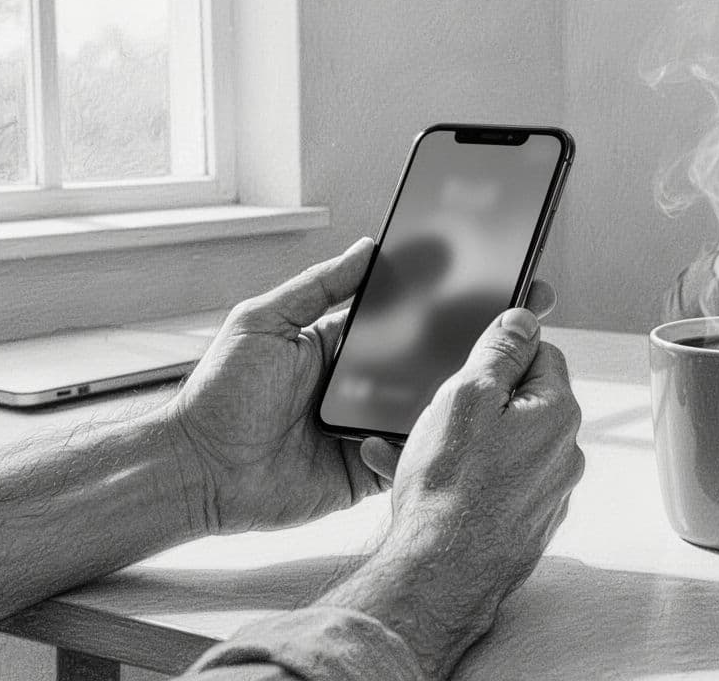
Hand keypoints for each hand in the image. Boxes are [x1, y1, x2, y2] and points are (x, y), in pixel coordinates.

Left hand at [164, 236, 562, 534]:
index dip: (444, 296)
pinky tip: (467, 422)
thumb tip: (367, 247)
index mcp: (339, 342)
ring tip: (506, 367)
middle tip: (521, 317)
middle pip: (427, 357)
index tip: (488, 272)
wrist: (197, 472)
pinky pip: (411, 452)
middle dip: (473, 339)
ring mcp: (367, 426)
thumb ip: (317, 287)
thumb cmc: (217, 395)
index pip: (403, 313)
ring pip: (429, 405)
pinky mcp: (366, 468)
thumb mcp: (263, 322)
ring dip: (463, 390)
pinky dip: (438, 441)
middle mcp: (360, 382)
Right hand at [367, 308, 582, 586]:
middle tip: (435, 411)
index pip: (542, 354)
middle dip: (476, 400)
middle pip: (520, 402)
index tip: (470, 361)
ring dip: (461, 441)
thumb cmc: (451, 487)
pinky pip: (493, 484)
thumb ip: (499, 350)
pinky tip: (424, 482)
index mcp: (558, 413)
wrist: (440, 574)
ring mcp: (545, 493)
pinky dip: (463, 477)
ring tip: (415, 450)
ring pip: (500, 446)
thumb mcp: (466, 394)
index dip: (500, 352)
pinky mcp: (523, 523)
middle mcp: (562, 454)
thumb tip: (524, 318)